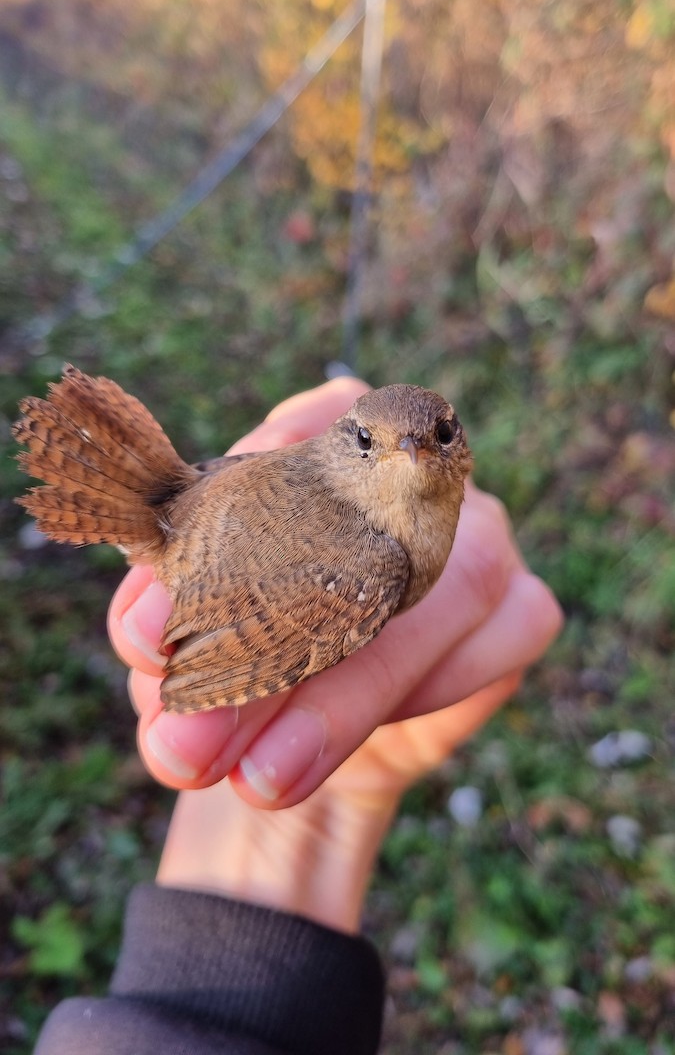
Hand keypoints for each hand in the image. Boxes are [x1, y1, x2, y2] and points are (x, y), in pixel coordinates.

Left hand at [108, 377, 561, 814]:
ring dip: (338, 704)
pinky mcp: (521, 611)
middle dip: (268, 653)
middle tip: (184, 745)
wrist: (302, 745)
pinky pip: (487, 654)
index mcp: (327, 448)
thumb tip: (148, 634)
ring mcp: (483, 535)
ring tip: (258, 779)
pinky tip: (359, 756)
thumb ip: (161, 625)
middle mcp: (412, 477)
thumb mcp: (183, 639)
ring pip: (431, 601)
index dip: (219, 526)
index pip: (286, 441)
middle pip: (359, 537)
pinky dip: (415, 706)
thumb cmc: (241, 655)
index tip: (146, 633)